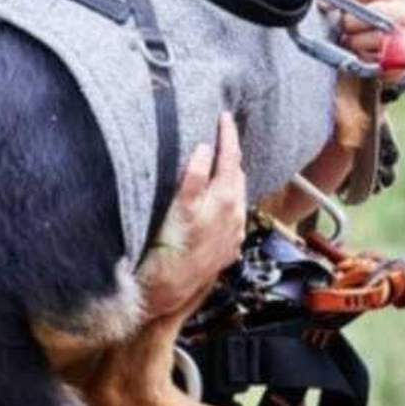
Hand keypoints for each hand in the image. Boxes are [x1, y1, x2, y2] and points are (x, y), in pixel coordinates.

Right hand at [138, 112, 247, 319]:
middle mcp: (236, 215)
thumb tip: (205, 149)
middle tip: (218, 137)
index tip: (224, 117)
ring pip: (236, 195)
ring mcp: (234, 233)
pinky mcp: (228, 247)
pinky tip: (214, 201)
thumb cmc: (168, 247)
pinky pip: (232, 215)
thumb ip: (193, 176)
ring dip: (228, 178)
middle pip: (236, 175)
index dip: (228, 134)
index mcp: (225, 199)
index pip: (231, 157)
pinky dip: (226, 201)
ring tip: (215, 166)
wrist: (168, 288)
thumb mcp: (178, 206)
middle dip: (229, 155)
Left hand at [317, 0, 404, 67]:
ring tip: (350, 41)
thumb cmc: (360, 20)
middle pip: (375, 11)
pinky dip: (367, 56)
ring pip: (376, 36)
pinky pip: (382, 57)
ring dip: (356, 41)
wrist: (371, 56)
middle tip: (340, 26)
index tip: (324, 3)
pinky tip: (361, 55)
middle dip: (350, 21)